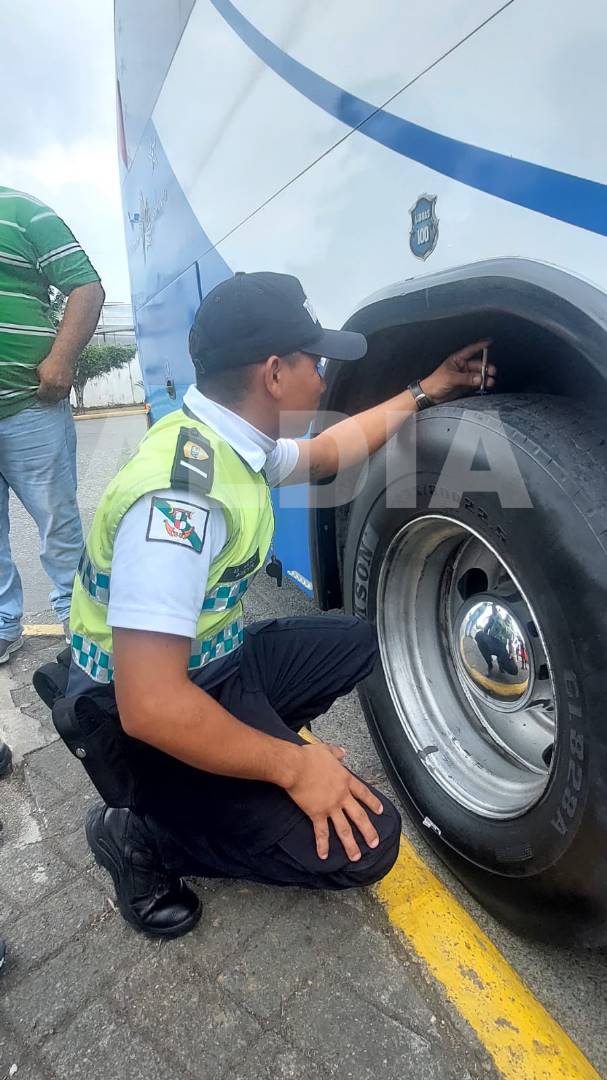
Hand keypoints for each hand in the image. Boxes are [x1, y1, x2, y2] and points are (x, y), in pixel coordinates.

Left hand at [36, 351, 73, 401]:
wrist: (63, 357)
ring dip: (54, 398)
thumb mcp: (39, 370)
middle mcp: (55, 386)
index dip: (39, 395)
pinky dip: (61, 396)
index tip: (38, 394)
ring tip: (51, 397)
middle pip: (50, 398)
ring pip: (58, 398)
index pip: (41, 394)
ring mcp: (63, 387)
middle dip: (46, 398)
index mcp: (46, 382)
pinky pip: (64, 395)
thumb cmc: (50, 361)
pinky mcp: (69, 385)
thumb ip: (39, 379)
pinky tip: (58, 394)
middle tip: (44, 397)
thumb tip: (38, 386)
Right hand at [285, 742, 382, 860]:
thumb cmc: (309, 757)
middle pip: (359, 816)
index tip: (380, 811)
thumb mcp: (326, 750)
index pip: (363, 793)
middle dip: (368, 831)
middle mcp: (341, 796)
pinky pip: (321, 832)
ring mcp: (330, 807)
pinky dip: (323, 845)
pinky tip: (324, 855)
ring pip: (344, 829)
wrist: (296, 766)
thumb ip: (336, 752)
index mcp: (345, 780)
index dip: (373, 802)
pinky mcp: (317, 814)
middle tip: (375, 843)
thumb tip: (342, 752)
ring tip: (356, 857)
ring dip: (351, 844)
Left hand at [420, 340, 495, 404]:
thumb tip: (479, 378)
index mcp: (457, 360)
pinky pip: (475, 384)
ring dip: (484, 378)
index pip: (470, 350)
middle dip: (485, 368)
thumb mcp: (450, 378)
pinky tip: (485, 386)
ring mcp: (463, 377)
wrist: (429, 396)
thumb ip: (466, 378)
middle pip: (477, 365)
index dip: (480, 346)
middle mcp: (461, 367)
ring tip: (489, 381)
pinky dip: (481, 385)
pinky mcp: (464, 386)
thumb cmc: (435, 383)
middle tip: (491, 372)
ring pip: (477, 375)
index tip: (489, 342)